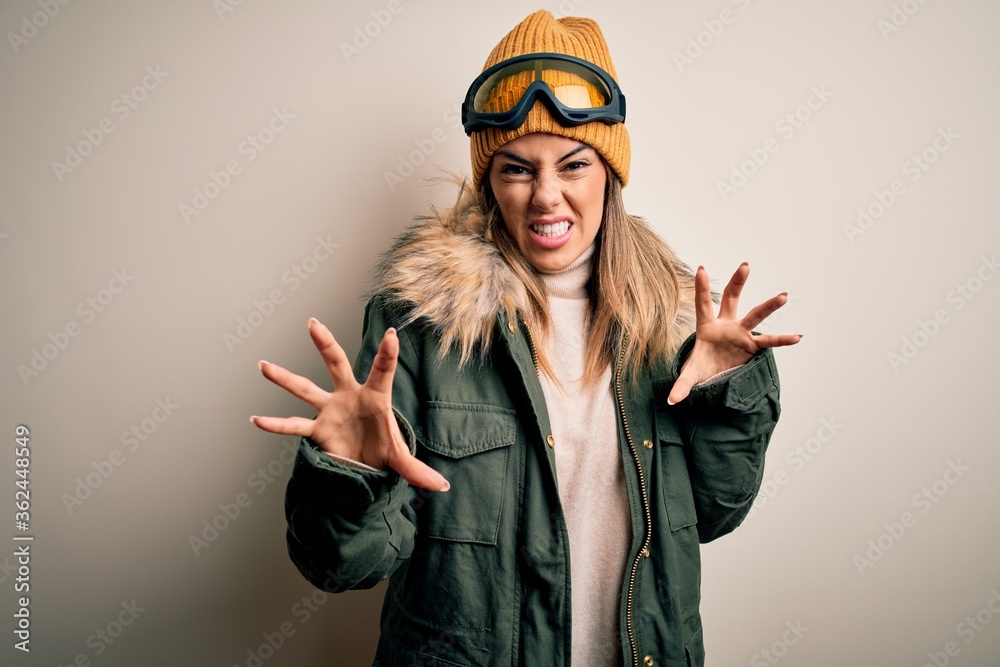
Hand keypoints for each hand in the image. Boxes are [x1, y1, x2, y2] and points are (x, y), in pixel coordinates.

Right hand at [250, 318, 449, 491]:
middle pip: (336, 365)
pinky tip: (257, 420)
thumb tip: (443, 486)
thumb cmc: (383, 450)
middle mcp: (349, 397)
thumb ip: (418, 471)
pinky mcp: (317, 429)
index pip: (383, 372)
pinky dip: (276, 425)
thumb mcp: (400, 460)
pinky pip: (293, 426)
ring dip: (284, 379)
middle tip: (313, 323)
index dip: (387, 354)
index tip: (392, 333)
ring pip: (305, 389)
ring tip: (264, 366)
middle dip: (325, 344)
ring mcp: (330, 410)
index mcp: (375, 398)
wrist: (365, 465)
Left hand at [668, 263, 801, 404]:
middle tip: (745, 265)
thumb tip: (671, 401)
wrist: (716, 377)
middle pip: (731, 299)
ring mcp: (741, 334)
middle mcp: (725, 325)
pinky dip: (782, 340)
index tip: (701, 268)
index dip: (701, 288)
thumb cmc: (702, 369)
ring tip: (784, 296)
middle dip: (737, 283)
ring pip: (755, 316)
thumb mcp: (691, 376)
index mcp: (706, 328)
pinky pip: (769, 342)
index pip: (703, 305)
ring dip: (769, 306)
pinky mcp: (752, 346)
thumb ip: (681, 386)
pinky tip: (798, 337)